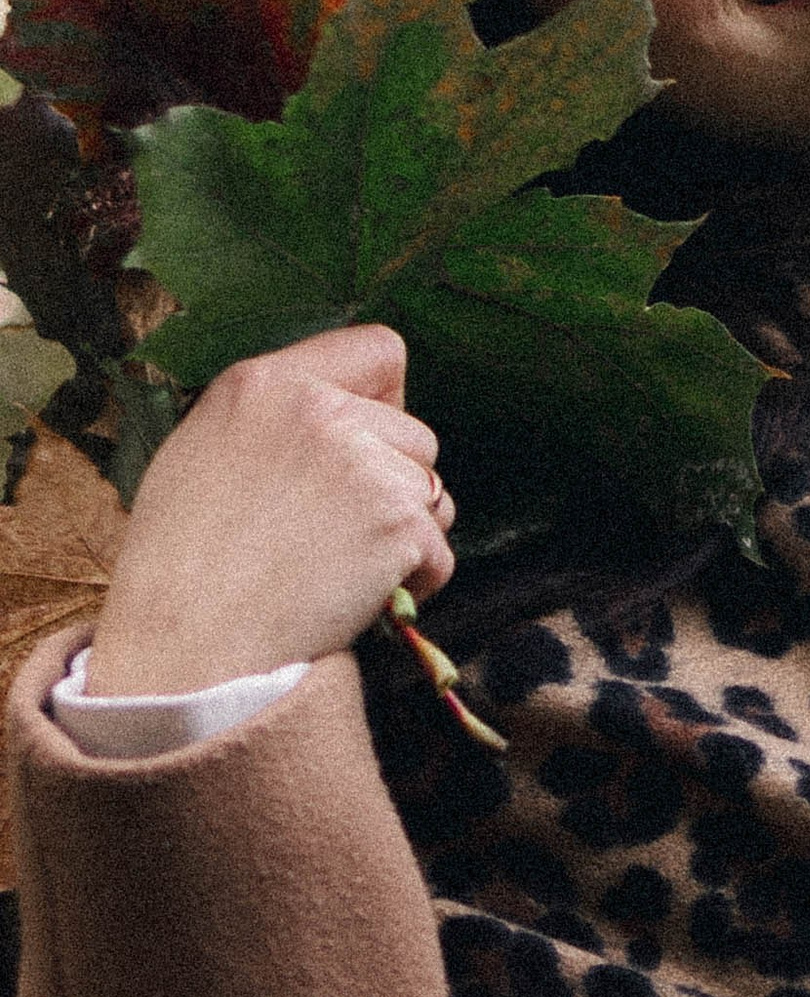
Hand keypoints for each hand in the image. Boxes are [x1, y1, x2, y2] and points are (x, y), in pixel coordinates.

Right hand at [84, 325, 455, 697]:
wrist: (186, 647)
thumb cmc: (181, 561)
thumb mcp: (201, 449)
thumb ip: (273, 416)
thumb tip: (338, 407)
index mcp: (266, 382)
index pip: (380, 349)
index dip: (385, 400)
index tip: (365, 442)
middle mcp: (322, 411)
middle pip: (415, 433)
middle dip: (394, 479)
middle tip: (336, 530)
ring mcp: (366, 466)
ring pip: (432, 491)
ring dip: (406, 532)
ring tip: (342, 568)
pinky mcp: (399, 524)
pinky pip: (440, 549)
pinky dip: (416, 580)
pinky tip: (361, 597)